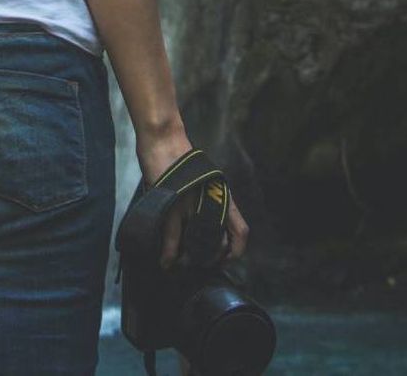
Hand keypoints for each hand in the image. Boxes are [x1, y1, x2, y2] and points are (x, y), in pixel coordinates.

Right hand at [137, 130, 249, 268]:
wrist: (165, 142)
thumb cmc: (182, 161)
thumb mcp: (204, 182)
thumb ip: (208, 201)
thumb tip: (204, 224)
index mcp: (223, 197)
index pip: (241, 231)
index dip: (235, 251)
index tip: (224, 261)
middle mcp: (212, 203)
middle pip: (218, 243)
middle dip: (207, 259)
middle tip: (196, 263)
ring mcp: (192, 205)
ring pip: (195, 244)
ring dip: (187, 260)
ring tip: (179, 264)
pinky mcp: (173, 205)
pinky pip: (174, 238)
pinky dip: (169, 255)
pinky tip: (166, 262)